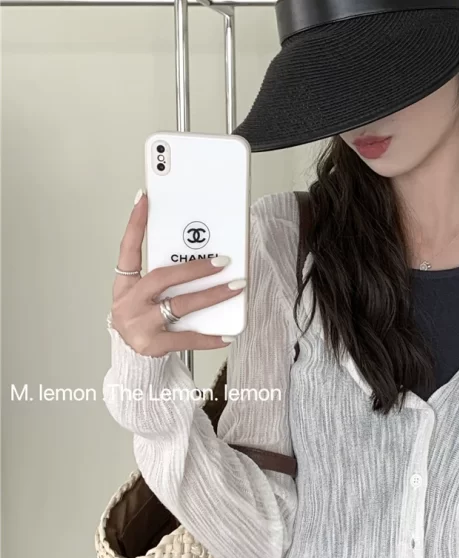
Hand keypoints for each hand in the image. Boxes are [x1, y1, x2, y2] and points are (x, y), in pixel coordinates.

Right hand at [109, 190, 244, 355]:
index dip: (135, 224)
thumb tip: (201, 256)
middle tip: (222, 261)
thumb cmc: (143, 318)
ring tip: (235, 288)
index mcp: (125, 285)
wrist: (132, 358)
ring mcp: (139, 324)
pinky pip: (186, 338)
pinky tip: (227, 334)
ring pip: (179, 305)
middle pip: (162, 278)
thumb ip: (165, 277)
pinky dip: (209, 337)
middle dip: (194, 268)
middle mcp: (128, 302)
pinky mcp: (153, 345)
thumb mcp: (145, 294)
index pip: (128, 249)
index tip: (145, 200)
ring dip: (211, 295)